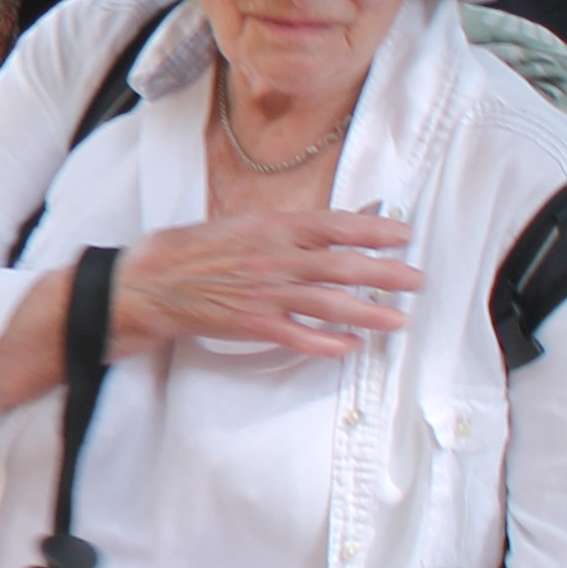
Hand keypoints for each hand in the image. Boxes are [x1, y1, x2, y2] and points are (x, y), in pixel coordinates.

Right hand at [113, 208, 424, 357]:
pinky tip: (351, 347)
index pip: (333, 225)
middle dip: (385, 274)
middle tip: (418, 280)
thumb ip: (291, 226)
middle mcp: (272, 258)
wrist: (148, 281)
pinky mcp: (251, 324)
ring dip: (368, 313)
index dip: (372, 229)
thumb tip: (339, 220)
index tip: (404, 233)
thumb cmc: (194, 249)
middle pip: (341, 266)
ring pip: (327, 304)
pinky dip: (326, 342)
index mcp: (270, 225)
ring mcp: (262, 293)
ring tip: (400, 320)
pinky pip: (297, 336)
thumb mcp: (242, 223)